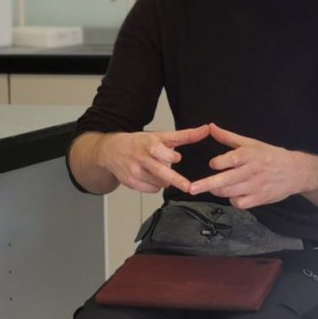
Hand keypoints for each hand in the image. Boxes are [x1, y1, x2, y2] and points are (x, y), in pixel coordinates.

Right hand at [95, 124, 214, 194]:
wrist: (111, 151)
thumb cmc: (139, 142)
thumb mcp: (160, 136)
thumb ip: (184, 135)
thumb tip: (206, 130)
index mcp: (149, 143)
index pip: (162, 150)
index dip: (170, 155)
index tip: (177, 157)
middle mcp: (141, 157)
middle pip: (160, 170)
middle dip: (175, 179)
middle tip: (188, 187)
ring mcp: (135, 171)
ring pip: (159, 182)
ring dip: (165, 179)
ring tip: (158, 170)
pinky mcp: (131, 182)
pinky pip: (151, 189)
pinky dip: (155, 185)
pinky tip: (149, 177)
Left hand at [185, 124, 317, 210]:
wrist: (296, 172)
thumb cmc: (270, 155)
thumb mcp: (251, 143)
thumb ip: (228, 137)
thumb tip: (210, 127)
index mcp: (249, 155)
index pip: (229, 160)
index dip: (217, 163)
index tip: (213, 164)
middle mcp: (252, 171)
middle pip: (226, 180)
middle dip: (206, 185)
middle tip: (191, 189)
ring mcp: (256, 187)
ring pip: (230, 193)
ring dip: (218, 191)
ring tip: (214, 187)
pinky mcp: (260, 199)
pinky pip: (240, 203)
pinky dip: (234, 200)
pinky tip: (234, 194)